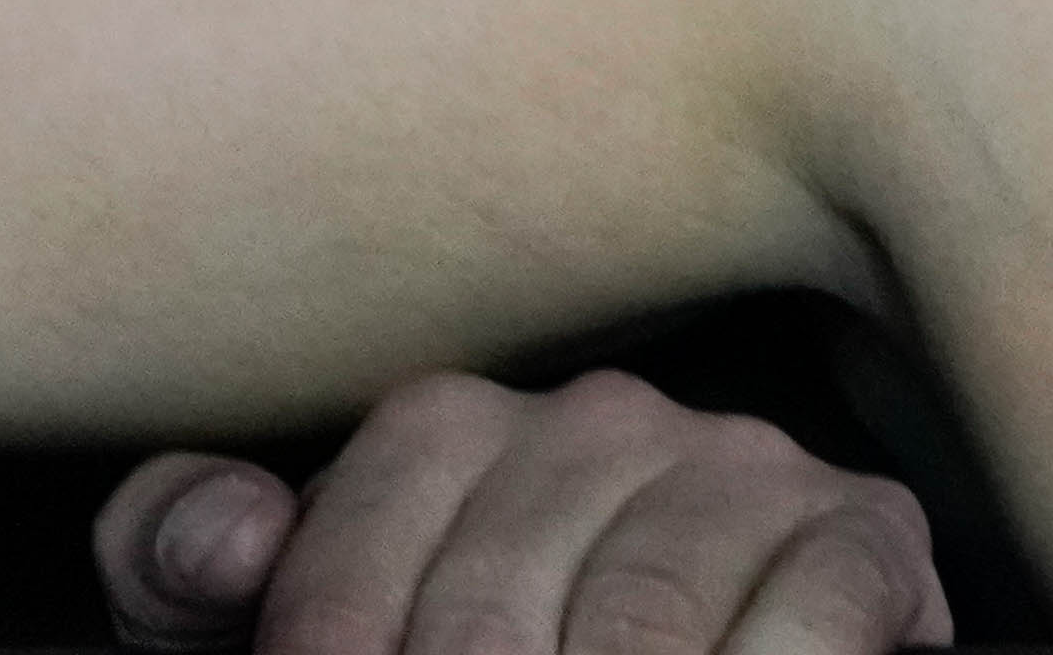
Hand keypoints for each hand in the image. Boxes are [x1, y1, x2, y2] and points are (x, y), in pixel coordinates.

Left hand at [96, 371, 950, 651]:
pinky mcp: (864, 534)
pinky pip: (817, 602)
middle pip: (491, 599)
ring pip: (644, 611)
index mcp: (448, 432)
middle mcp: (599, 420)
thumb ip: (188, 569)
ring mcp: (743, 469)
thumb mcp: (316, 636)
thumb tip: (219, 542)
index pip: (349, 557)